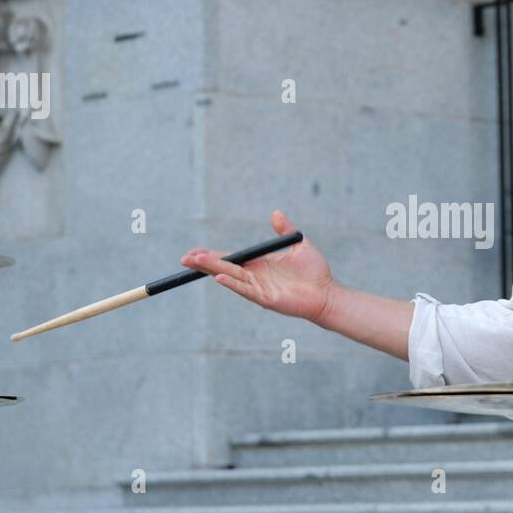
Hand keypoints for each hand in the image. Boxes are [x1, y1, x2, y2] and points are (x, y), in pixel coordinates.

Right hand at [181, 210, 336, 322]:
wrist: (327, 292)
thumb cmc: (315, 272)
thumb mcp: (299, 244)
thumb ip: (285, 230)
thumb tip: (276, 213)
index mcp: (259, 265)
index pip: (231, 259)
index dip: (212, 255)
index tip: (195, 251)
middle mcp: (255, 277)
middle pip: (225, 268)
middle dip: (204, 263)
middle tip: (185, 258)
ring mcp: (259, 288)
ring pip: (231, 277)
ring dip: (213, 270)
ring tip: (195, 263)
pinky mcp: (266, 299)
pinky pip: (246, 290)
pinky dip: (232, 284)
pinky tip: (219, 278)